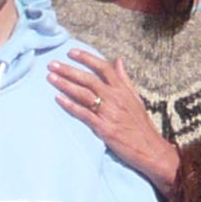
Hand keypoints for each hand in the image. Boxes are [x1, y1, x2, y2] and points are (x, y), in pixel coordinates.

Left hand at [51, 50, 177, 193]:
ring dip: (65, 84)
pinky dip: (70, 105)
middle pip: (88, 79)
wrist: (150, 149)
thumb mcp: (135, 98)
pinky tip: (58, 99)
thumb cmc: (141, 125)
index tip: (71, 52)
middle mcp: (115, 98)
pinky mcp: (104, 128)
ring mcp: (109, 113)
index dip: (86, 58)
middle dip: (68, 70)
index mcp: (122, 89)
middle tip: (52, 64)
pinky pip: (84, 114)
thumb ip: (124, 79)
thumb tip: (118, 60)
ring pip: (84, 94)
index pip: (103, 67)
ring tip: (50, 77)